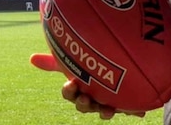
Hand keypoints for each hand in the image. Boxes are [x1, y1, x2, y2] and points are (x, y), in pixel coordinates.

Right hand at [29, 53, 145, 119]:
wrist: (115, 69)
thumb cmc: (90, 67)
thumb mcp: (74, 61)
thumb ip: (55, 61)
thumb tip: (31, 58)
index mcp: (79, 89)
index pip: (70, 93)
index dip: (69, 92)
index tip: (70, 84)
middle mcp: (93, 98)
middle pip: (85, 106)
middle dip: (84, 104)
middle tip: (85, 97)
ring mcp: (109, 101)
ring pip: (104, 111)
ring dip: (104, 111)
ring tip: (107, 108)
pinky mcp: (126, 102)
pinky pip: (130, 109)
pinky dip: (134, 111)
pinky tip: (139, 112)